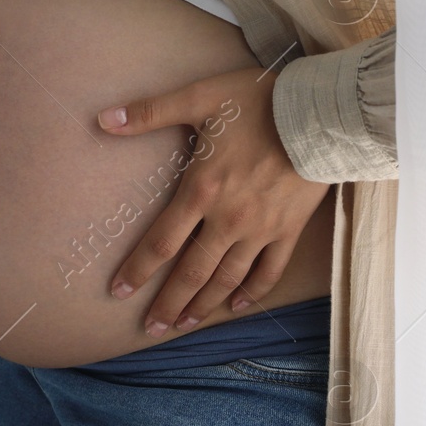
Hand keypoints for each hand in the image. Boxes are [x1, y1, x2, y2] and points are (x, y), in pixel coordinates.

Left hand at [95, 67, 330, 336]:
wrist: (321, 114)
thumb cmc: (259, 101)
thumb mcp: (200, 96)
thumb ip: (150, 112)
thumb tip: (103, 119)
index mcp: (202, 191)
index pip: (161, 243)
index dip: (137, 271)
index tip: (118, 293)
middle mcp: (228, 220)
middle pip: (191, 272)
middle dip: (168, 303)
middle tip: (151, 328)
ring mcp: (261, 229)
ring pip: (227, 278)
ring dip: (204, 304)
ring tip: (185, 324)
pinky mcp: (289, 230)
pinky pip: (269, 270)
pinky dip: (252, 292)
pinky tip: (238, 306)